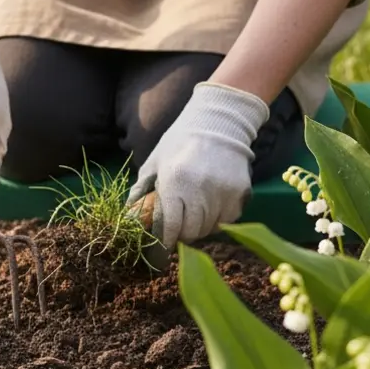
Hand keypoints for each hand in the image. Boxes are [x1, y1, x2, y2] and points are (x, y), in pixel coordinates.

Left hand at [125, 82, 270, 251]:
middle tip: (178, 227)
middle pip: (191, 232)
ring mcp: (223, 193)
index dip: (164, 240)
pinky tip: (211, 206)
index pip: (170, 226)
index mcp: (175, 182)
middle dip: (182, 234)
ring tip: (194, 212)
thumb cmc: (179, 142)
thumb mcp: (154, 163)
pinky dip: (217, 220)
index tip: (160, 245)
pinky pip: (227, 220)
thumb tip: (129, 217)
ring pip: (209, 229)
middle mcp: (200, 190)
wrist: (218, 123)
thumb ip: (142, 190)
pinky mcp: (239, 193)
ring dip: (199, 227)